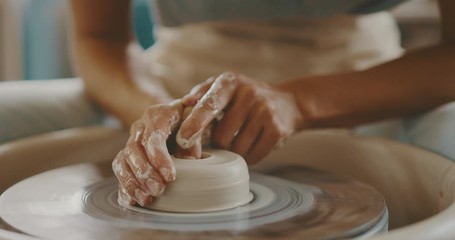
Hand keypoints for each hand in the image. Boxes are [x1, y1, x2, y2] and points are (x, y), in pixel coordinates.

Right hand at [112, 101, 200, 206]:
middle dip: (144, 173)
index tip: (171, 176)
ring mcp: (131, 141)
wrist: (180, 116)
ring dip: (133, 182)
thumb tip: (189, 159)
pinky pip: (120, 171)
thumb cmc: (192, 120)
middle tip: (159, 190)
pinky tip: (133, 200)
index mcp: (158, 114)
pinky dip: (125, 187)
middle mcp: (140, 127)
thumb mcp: (198, 123)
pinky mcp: (128, 155)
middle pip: (133, 149)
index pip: (153, 136)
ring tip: (147, 199)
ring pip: (122, 161)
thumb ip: (194, 139)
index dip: (159, 157)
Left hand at [177, 72, 303, 163]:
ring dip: (235, 151)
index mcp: (230, 82)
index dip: (195, 123)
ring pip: (237, 148)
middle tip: (227, 135)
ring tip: (242, 138)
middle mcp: (248, 94)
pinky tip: (254, 144)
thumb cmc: (245, 98)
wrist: (288, 103)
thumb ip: (202, 94)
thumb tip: (184, 103)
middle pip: (221, 136)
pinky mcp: (277, 130)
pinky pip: (254, 156)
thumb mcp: (224, 87)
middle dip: (219, 142)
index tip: (184, 139)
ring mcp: (265, 112)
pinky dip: (250, 156)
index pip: (209, 104)